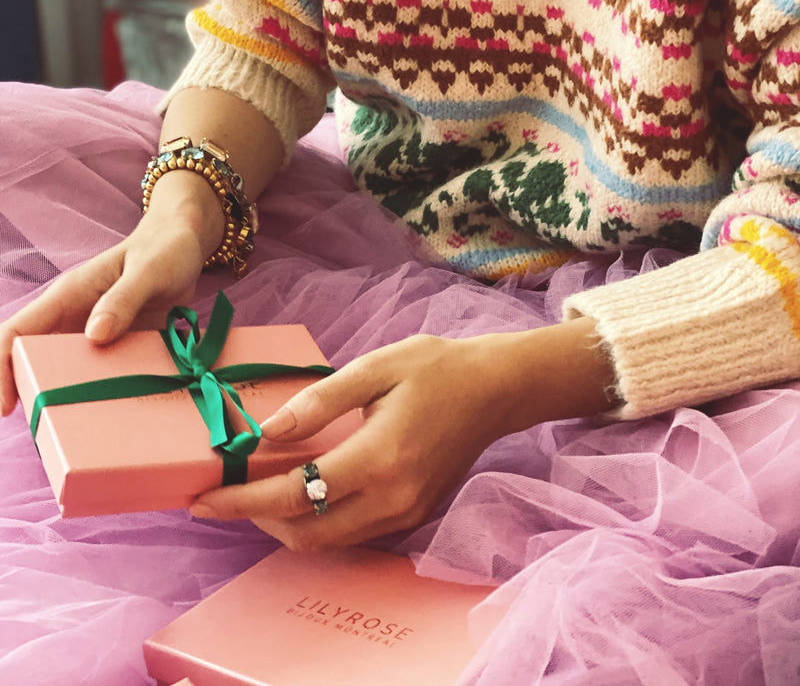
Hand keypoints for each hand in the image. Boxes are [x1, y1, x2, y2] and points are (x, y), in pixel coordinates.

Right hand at [0, 174, 220, 415]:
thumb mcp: (148, 271)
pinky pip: (105, 375)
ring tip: (85, 434)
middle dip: (36, 395)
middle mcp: (74, 319)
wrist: (186, 243)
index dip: (3, 369)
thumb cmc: (164, 249)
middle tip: (51, 433)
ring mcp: (96, 335)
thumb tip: (94, 335)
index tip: (7, 407)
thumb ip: (123, 299)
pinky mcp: (121, 346)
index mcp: (68, 297)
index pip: (17, 334)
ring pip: (69, 374)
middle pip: (37, 362)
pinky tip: (120, 418)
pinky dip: (106, 395)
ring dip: (72, 400)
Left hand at [190, 332, 548, 548]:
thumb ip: (319, 401)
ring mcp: (404, 513)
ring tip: (255, 489)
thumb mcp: (374, 367)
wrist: (495, 390)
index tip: (202, 498)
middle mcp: (391, 498)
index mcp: (378, 458)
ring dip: (284, 524)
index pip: (292, 494)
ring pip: (327, 541)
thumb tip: (265, 432)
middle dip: (256, 519)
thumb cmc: (435, 367)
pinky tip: (300, 489)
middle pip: (305, 534)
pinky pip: (351, 533)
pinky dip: (316, 521)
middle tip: (224, 490)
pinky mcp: (411, 515)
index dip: (241, 501)